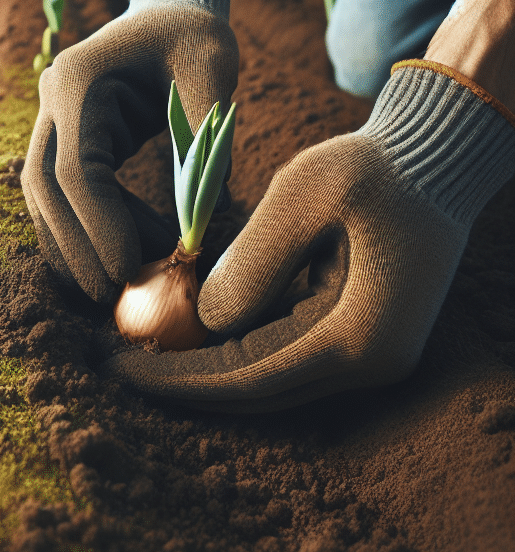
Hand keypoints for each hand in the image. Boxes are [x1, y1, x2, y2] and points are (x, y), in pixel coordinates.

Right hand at [21, 0, 237, 302]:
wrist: (170, 13)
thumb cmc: (195, 38)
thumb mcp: (212, 71)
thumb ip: (204, 138)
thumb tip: (198, 222)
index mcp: (80, 79)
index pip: (74, 169)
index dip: (97, 226)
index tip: (128, 270)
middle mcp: (52, 99)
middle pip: (43, 189)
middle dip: (75, 247)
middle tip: (113, 294)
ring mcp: (51, 118)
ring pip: (42, 197)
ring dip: (73, 244)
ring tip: (122, 279)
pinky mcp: (62, 137)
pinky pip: (58, 192)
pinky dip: (81, 229)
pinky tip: (118, 253)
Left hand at [103, 63, 514, 411]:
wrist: (436, 161)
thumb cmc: (373, 167)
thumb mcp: (304, 194)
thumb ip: (253, 259)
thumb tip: (204, 321)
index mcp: (358, 336)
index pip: (248, 376)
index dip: (178, 377)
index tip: (118, 367)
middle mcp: (368, 363)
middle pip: (256, 391)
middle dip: (183, 382)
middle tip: (116, 365)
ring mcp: (368, 356)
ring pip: (268, 379)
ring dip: (205, 368)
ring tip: (139, 350)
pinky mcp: (360, 337)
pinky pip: (285, 355)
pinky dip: (234, 348)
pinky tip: (187, 331)